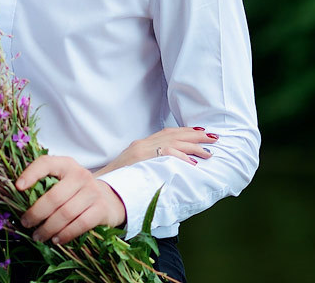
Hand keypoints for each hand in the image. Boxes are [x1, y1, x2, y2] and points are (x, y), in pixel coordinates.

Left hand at [15, 155, 125, 244]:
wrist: (108, 199)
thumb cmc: (76, 191)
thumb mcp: (63, 181)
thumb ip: (45, 184)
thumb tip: (18, 199)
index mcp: (66, 164)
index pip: (46, 163)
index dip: (31, 174)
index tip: (18, 187)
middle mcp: (80, 175)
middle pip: (54, 196)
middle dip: (36, 213)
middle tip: (26, 223)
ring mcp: (92, 192)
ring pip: (66, 213)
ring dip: (48, 228)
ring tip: (38, 236)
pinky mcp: (101, 208)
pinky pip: (80, 224)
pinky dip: (66, 234)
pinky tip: (56, 239)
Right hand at [95, 126, 218, 175]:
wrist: (100, 184)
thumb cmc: (117, 179)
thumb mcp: (133, 167)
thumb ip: (148, 162)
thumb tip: (165, 166)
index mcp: (141, 144)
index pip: (167, 133)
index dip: (185, 131)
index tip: (200, 131)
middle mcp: (143, 144)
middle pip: (173, 135)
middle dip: (195, 135)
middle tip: (214, 136)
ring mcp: (142, 150)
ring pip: (174, 143)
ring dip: (194, 147)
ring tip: (210, 152)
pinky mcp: (142, 157)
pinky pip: (167, 154)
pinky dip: (182, 157)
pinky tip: (193, 162)